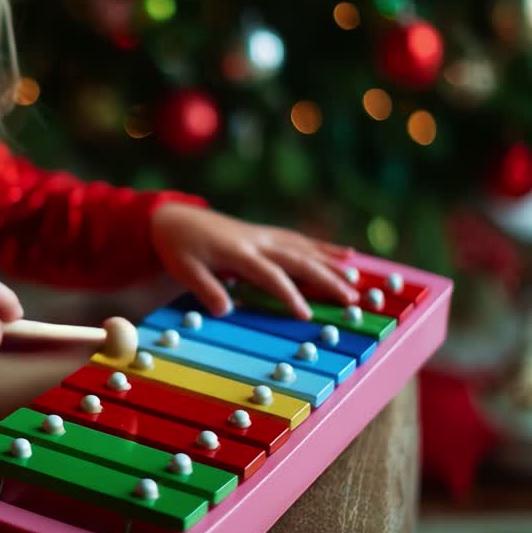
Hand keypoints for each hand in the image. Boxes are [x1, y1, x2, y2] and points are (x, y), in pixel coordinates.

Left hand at [151, 202, 357, 319]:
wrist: (175, 217)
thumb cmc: (178, 247)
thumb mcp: (183, 269)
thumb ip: (205, 288)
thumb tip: (225, 311)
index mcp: (238, 252)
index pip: (270, 275)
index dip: (289, 295)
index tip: (307, 315)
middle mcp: (257, 241)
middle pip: (298, 260)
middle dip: (326, 280)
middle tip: (351, 299)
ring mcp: (265, 235)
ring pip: (305, 249)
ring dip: (332, 264)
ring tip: (356, 281)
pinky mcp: (267, 234)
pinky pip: (300, 240)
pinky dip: (324, 247)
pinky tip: (346, 254)